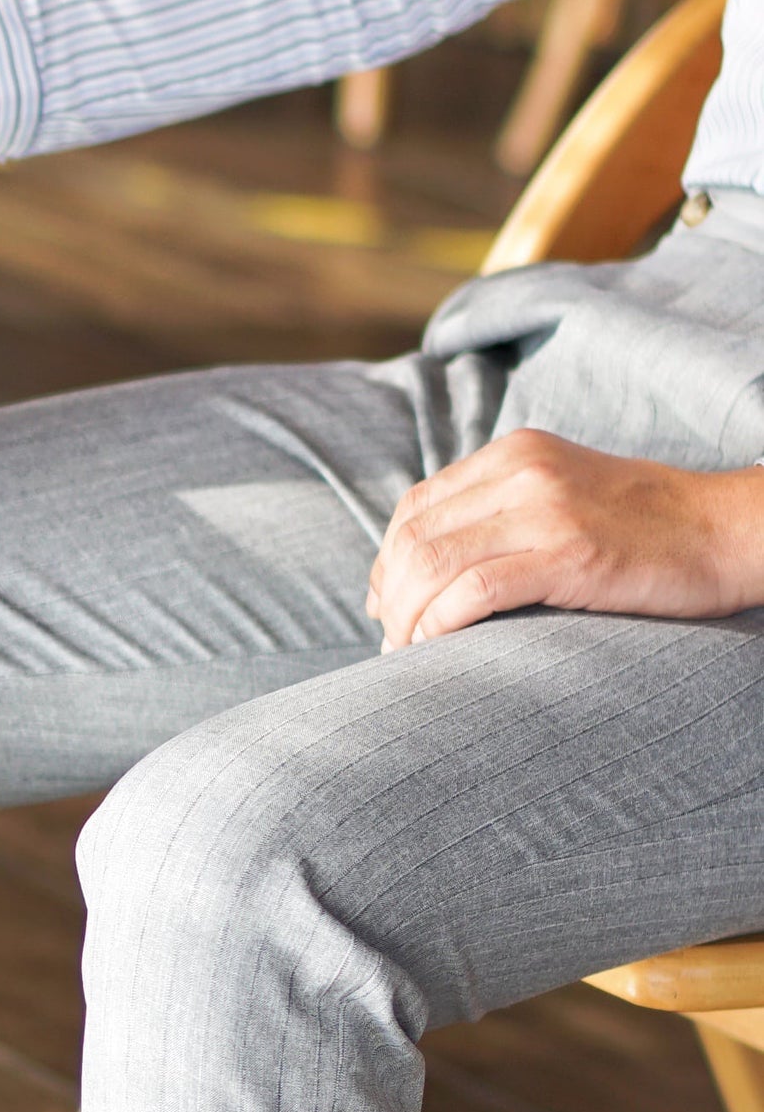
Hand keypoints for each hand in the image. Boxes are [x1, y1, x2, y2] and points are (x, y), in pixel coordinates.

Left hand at [369, 429, 763, 647]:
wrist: (724, 531)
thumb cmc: (645, 532)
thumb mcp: (563, 499)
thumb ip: (501, 517)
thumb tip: (426, 571)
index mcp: (514, 453)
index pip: (415, 508)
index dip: (388, 565)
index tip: (389, 611)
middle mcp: (520, 470)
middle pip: (413, 538)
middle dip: (390, 600)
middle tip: (394, 646)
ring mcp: (544, 508)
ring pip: (432, 563)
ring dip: (407, 619)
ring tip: (410, 657)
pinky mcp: (568, 552)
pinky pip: (473, 589)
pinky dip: (439, 625)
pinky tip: (436, 650)